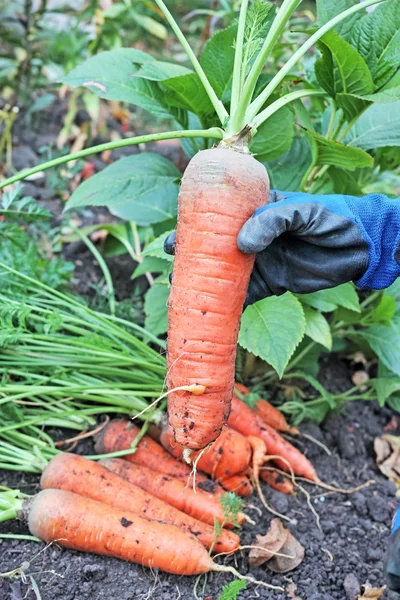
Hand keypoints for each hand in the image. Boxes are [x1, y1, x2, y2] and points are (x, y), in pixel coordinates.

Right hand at [165, 190, 399, 305]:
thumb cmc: (332, 218)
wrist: (360, 247)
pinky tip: (208, 313)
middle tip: (173, 274)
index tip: (172, 243)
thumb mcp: (302, 211)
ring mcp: (258, 262)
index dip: (192, 229)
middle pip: (212, 250)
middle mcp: (250, 237)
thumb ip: (272, 221)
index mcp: (254, 212)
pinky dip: (226, 306)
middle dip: (191, 261)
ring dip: (203, 286)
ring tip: (183, 296)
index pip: (216, 218)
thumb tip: (241, 244)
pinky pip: (243, 296)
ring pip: (222, 275)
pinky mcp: (270, 284)